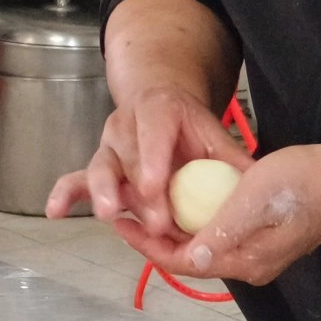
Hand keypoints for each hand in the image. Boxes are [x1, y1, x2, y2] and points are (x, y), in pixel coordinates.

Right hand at [44, 86, 246, 236]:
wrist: (155, 100)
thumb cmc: (188, 125)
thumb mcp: (213, 133)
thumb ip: (234, 160)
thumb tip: (265, 187)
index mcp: (158, 111)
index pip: (154, 132)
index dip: (153, 160)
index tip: (157, 187)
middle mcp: (126, 126)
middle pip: (128, 159)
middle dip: (139, 191)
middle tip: (153, 220)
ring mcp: (107, 147)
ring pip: (99, 168)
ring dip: (103, 193)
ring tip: (109, 215)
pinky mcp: (96, 166)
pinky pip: (75, 180)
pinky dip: (64, 195)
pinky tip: (55, 213)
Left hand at [116, 144, 320, 284]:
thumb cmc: (301, 182)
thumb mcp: (255, 199)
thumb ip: (224, 230)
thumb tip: (193, 257)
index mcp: (245, 260)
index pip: (185, 263)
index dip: (149, 246)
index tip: (121, 224)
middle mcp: (251, 266)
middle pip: (192, 259)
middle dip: (157, 240)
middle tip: (127, 214)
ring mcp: (261, 254)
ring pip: (206, 248)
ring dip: (176, 232)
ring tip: (147, 210)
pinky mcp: (268, 240)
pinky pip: (221, 237)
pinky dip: (197, 224)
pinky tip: (185, 203)